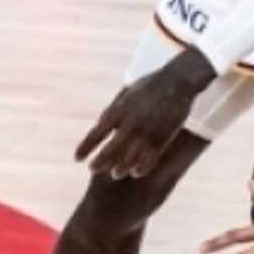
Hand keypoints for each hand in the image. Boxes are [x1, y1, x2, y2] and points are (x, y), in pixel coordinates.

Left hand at [75, 51, 212, 179]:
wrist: (177, 80)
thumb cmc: (149, 85)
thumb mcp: (126, 94)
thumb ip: (114, 109)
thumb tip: (100, 122)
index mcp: (119, 110)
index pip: (96, 133)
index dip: (85, 147)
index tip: (76, 158)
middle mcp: (130, 123)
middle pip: (110, 150)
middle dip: (99, 162)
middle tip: (92, 169)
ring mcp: (147, 132)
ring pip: (130, 158)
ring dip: (120, 168)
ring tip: (115, 174)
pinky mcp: (163, 136)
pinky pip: (150, 158)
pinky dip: (142, 167)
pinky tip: (136, 173)